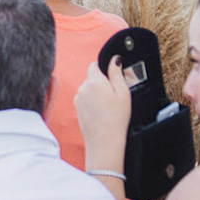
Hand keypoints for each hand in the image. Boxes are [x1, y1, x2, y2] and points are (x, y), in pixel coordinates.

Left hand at [75, 57, 133, 175]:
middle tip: (113, 96)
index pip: (94, 64)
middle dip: (101, 83)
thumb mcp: (123, 92)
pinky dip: (92, 103)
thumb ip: (116, 72)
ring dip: (96, 93)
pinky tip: (101, 112)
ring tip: (107, 107)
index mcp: (94, 81)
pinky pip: (85, 99)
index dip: (104, 69)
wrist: (104, 140)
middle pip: (92, 78)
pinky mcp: (77, 108)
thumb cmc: (116, 118)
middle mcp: (83, 88)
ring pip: (88, 89)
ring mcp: (78, 98)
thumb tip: (114, 59)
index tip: (112, 79)